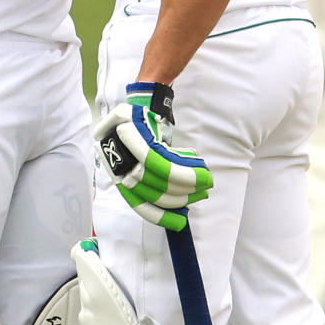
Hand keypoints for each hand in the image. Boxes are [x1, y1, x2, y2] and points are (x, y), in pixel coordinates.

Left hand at [95, 82, 212, 231]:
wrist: (140, 102)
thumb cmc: (144, 134)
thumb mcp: (142, 160)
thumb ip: (154, 180)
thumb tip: (179, 202)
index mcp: (119, 177)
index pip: (139, 204)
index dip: (161, 215)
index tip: (180, 221)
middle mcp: (120, 167)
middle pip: (155, 191)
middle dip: (183, 196)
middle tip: (202, 193)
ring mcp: (128, 152)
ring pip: (163, 177)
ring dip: (189, 180)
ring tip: (205, 179)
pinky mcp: (141, 136)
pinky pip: (167, 159)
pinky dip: (186, 165)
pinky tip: (198, 163)